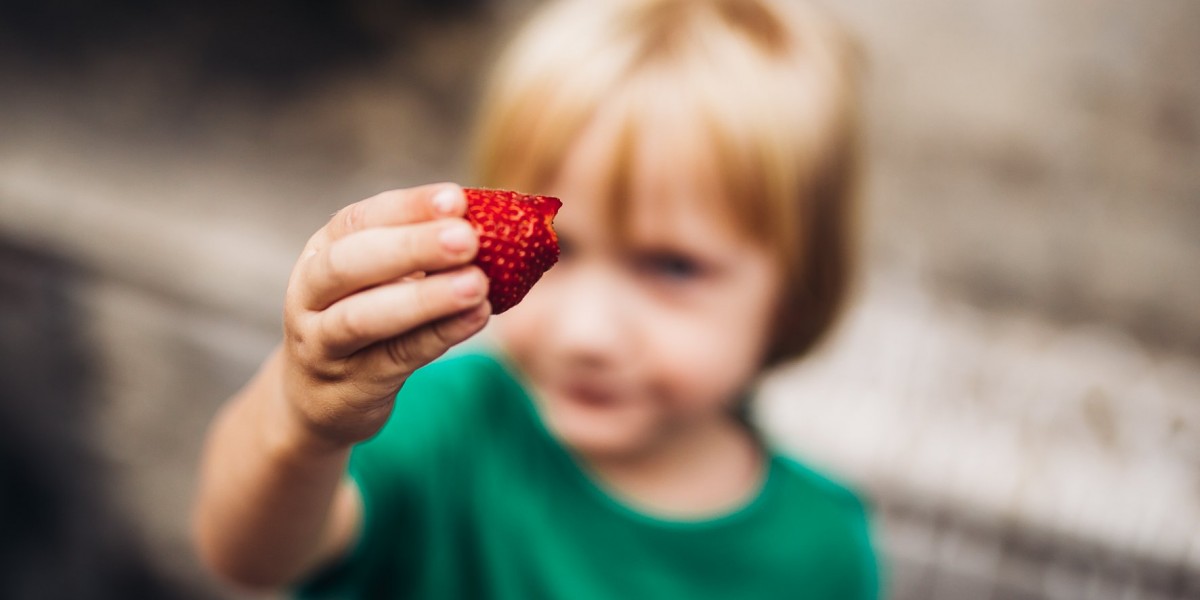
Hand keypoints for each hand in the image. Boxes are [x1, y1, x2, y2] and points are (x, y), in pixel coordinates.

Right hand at [278, 184, 489, 449]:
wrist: (318, 396)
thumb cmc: (365, 316)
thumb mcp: (379, 278)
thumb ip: (421, 253)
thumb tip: (496, 224)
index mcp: (322, 250)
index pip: (358, 219)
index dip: (407, 207)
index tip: (456, 198)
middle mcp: (311, 292)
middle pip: (350, 263)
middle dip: (412, 247)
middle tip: (468, 238)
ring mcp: (323, 341)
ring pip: (364, 317)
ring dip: (425, 298)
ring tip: (477, 284)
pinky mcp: (349, 384)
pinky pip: (396, 356)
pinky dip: (439, 335)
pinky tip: (477, 316)